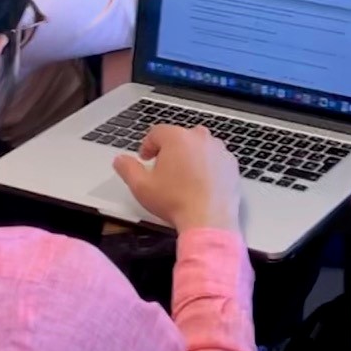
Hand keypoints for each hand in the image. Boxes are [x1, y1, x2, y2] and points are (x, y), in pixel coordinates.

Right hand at [112, 124, 241, 231]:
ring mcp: (219, 149)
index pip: (157, 132)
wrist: (209, 218)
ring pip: (199, 146)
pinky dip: (207, 166)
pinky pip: (215, 159)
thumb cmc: (174, 201)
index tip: (145, 159)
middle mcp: (200, 138)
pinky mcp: (232, 164)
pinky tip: (200, 184)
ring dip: (189, 156)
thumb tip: (119, 159)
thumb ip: (128, 169)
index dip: (147, 145)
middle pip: (180, 137)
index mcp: (177, 138)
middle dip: (169, 150)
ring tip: (182, 178)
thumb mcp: (142, 186)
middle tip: (163, 169)